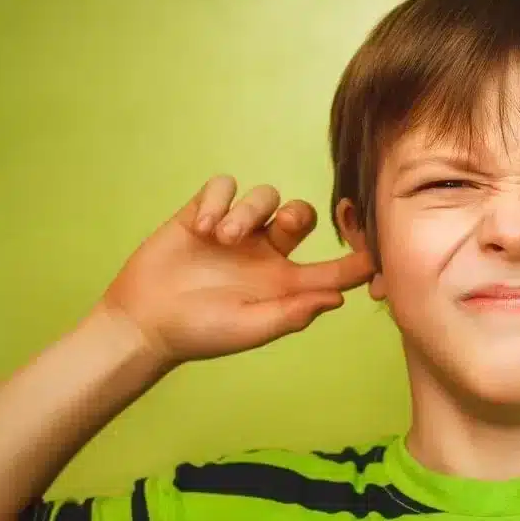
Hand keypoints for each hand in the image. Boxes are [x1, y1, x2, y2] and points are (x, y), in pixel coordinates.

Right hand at [100, 175, 373, 366]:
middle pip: (303, 215)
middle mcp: (266, 253)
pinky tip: (202, 226)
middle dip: (299, 214)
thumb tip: (338, 298)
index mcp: (285, 283)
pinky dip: (217, 201)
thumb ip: (292, 313)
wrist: (145, 321)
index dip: (359, 256)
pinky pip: (224, 186)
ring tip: (219, 238)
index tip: (374, 243)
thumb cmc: (200, 334)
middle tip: (281, 228)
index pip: (334, 268)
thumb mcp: (251, 328)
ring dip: (247, 211)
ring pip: (264, 197)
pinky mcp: (203, 213)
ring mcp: (235, 232)